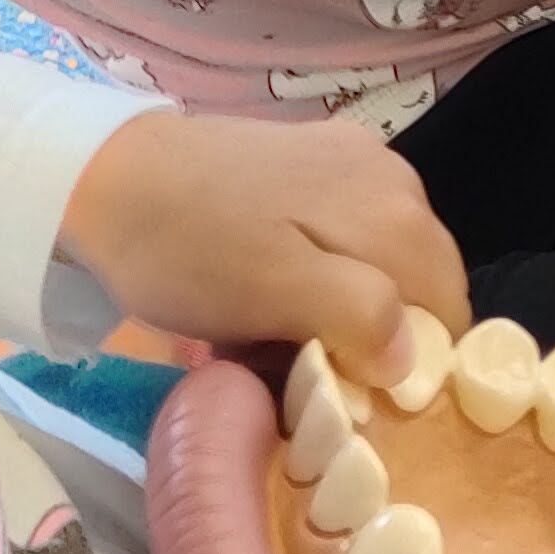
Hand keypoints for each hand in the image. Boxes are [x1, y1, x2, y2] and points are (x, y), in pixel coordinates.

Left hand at [57, 108, 469, 367]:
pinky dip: (323, 270)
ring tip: (282, 333)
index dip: (412, 367)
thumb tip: (414, 357)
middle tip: (310, 372)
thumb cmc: (189, 250)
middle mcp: (397, 178)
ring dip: (348, 305)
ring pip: (383, 261)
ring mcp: (356, 160)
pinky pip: (347, 232)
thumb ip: (360, 317)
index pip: (449, 314)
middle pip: (420, 285)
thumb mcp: (272, 296)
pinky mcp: (315, 155)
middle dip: (378, 335)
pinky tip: (273, 284)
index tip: (354, 398)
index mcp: (398, 214)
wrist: (105, 175)